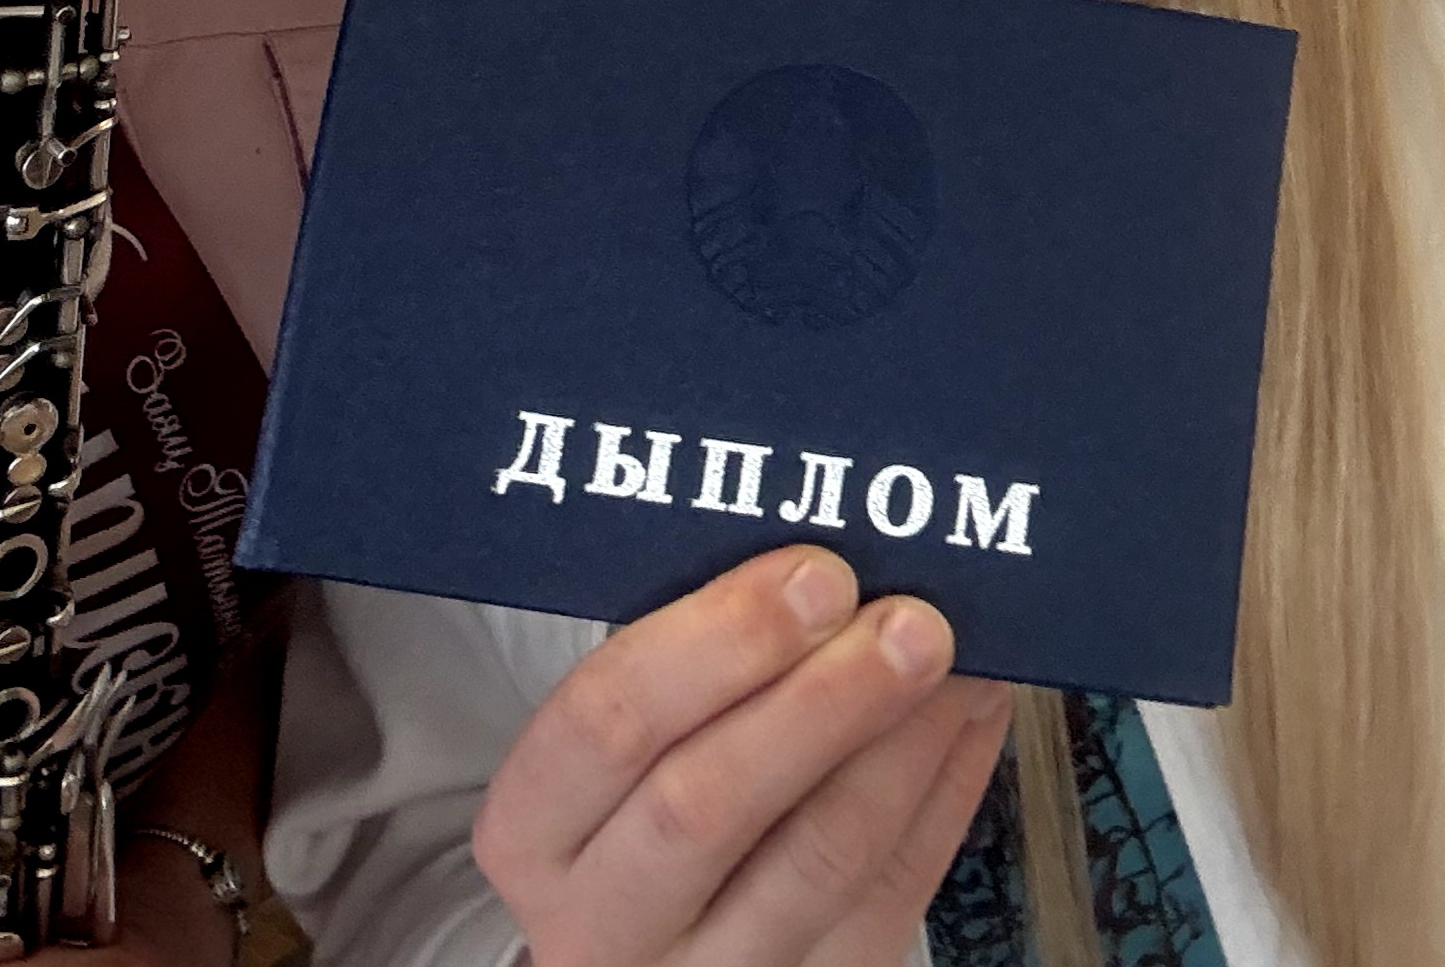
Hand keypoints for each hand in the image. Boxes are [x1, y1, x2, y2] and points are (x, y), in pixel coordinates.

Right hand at [473, 546, 1011, 966]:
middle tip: (908, 620)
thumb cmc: (631, 800)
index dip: (714, 642)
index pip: (604, 723)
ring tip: (954, 661)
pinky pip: (888, 899)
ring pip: (815, 861)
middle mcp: (600, 923)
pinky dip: (941, 796)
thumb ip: (681, 662)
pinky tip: (968, 715)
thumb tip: (809, 570)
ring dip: (900, 744)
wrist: (647, 946)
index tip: (813, 575)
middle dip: (820, 699)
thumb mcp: (608, 742)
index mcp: (532, 830)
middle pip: (703, 804)